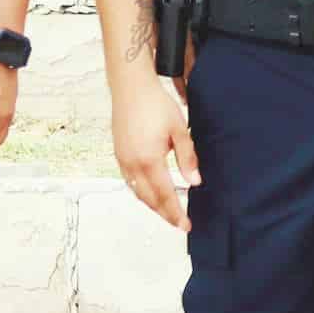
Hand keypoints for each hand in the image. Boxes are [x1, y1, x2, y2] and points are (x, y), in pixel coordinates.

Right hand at [112, 76, 198, 229]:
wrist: (131, 88)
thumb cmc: (155, 104)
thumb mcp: (179, 130)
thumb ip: (187, 158)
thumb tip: (195, 182)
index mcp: (149, 161)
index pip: (165, 195)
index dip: (175, 213)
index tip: (185, 224)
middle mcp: (132, 164)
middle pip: (149, 199)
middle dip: (164, 214)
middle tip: (178, 223)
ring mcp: (123, 160)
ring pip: (138, 192)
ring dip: (152, 205)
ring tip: (167, 212)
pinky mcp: (119, 154)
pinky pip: (130, 182)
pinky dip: (141, 192)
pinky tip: (150, 192)